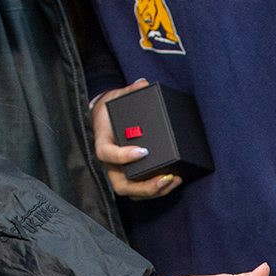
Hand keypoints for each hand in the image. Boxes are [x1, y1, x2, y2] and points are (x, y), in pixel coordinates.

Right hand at [92, 79, 183, 198]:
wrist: (106, 118)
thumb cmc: (111, 109)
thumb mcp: (116, 96)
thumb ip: (129, 91)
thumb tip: (142, 84)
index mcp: (102, 141)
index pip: (106, 153)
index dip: (122, 156)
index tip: (142, 151)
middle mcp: (109, 162)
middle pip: (120, 184)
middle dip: (144, 186)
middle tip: (164, 177)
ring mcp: (119, 171)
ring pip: (132, 191)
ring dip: (153, 191)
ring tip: (173, 179)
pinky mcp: (130, 175)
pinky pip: (140, 189)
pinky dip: (157, 190)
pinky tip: (173, 181)